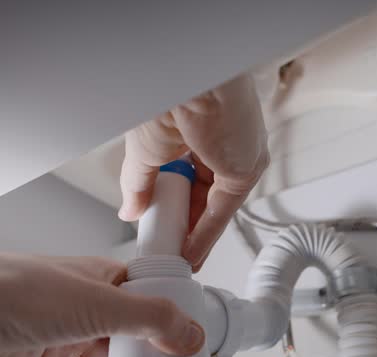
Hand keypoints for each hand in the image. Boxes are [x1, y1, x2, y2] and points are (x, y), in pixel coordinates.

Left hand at [0, 241, 205, 356]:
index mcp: (102, 276)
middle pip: (132, 331)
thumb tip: (189, 333)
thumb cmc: (11, 290)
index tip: (194, 340)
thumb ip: (149, 319)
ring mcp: (64, 332)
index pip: (150, 293)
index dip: (174, 315)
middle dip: (153, 354)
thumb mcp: (99, 303)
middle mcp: (85, 302)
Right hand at [119, 74, 268, 270]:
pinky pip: (224, 209)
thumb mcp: (145, 151)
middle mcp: (226, 142)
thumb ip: (140, 185)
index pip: (193, 178)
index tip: (164, 229)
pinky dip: (206, 233)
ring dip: (195, 234)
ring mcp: (238, 155)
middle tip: (169, 247)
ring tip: (175, 257)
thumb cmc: (167, 94)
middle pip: (207, 194)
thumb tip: (130, 210)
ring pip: (216, 205)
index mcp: (203, 129)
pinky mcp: (246, 168)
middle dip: (186, 224)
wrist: (182, 79)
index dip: (177, 206)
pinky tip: (190, 252)